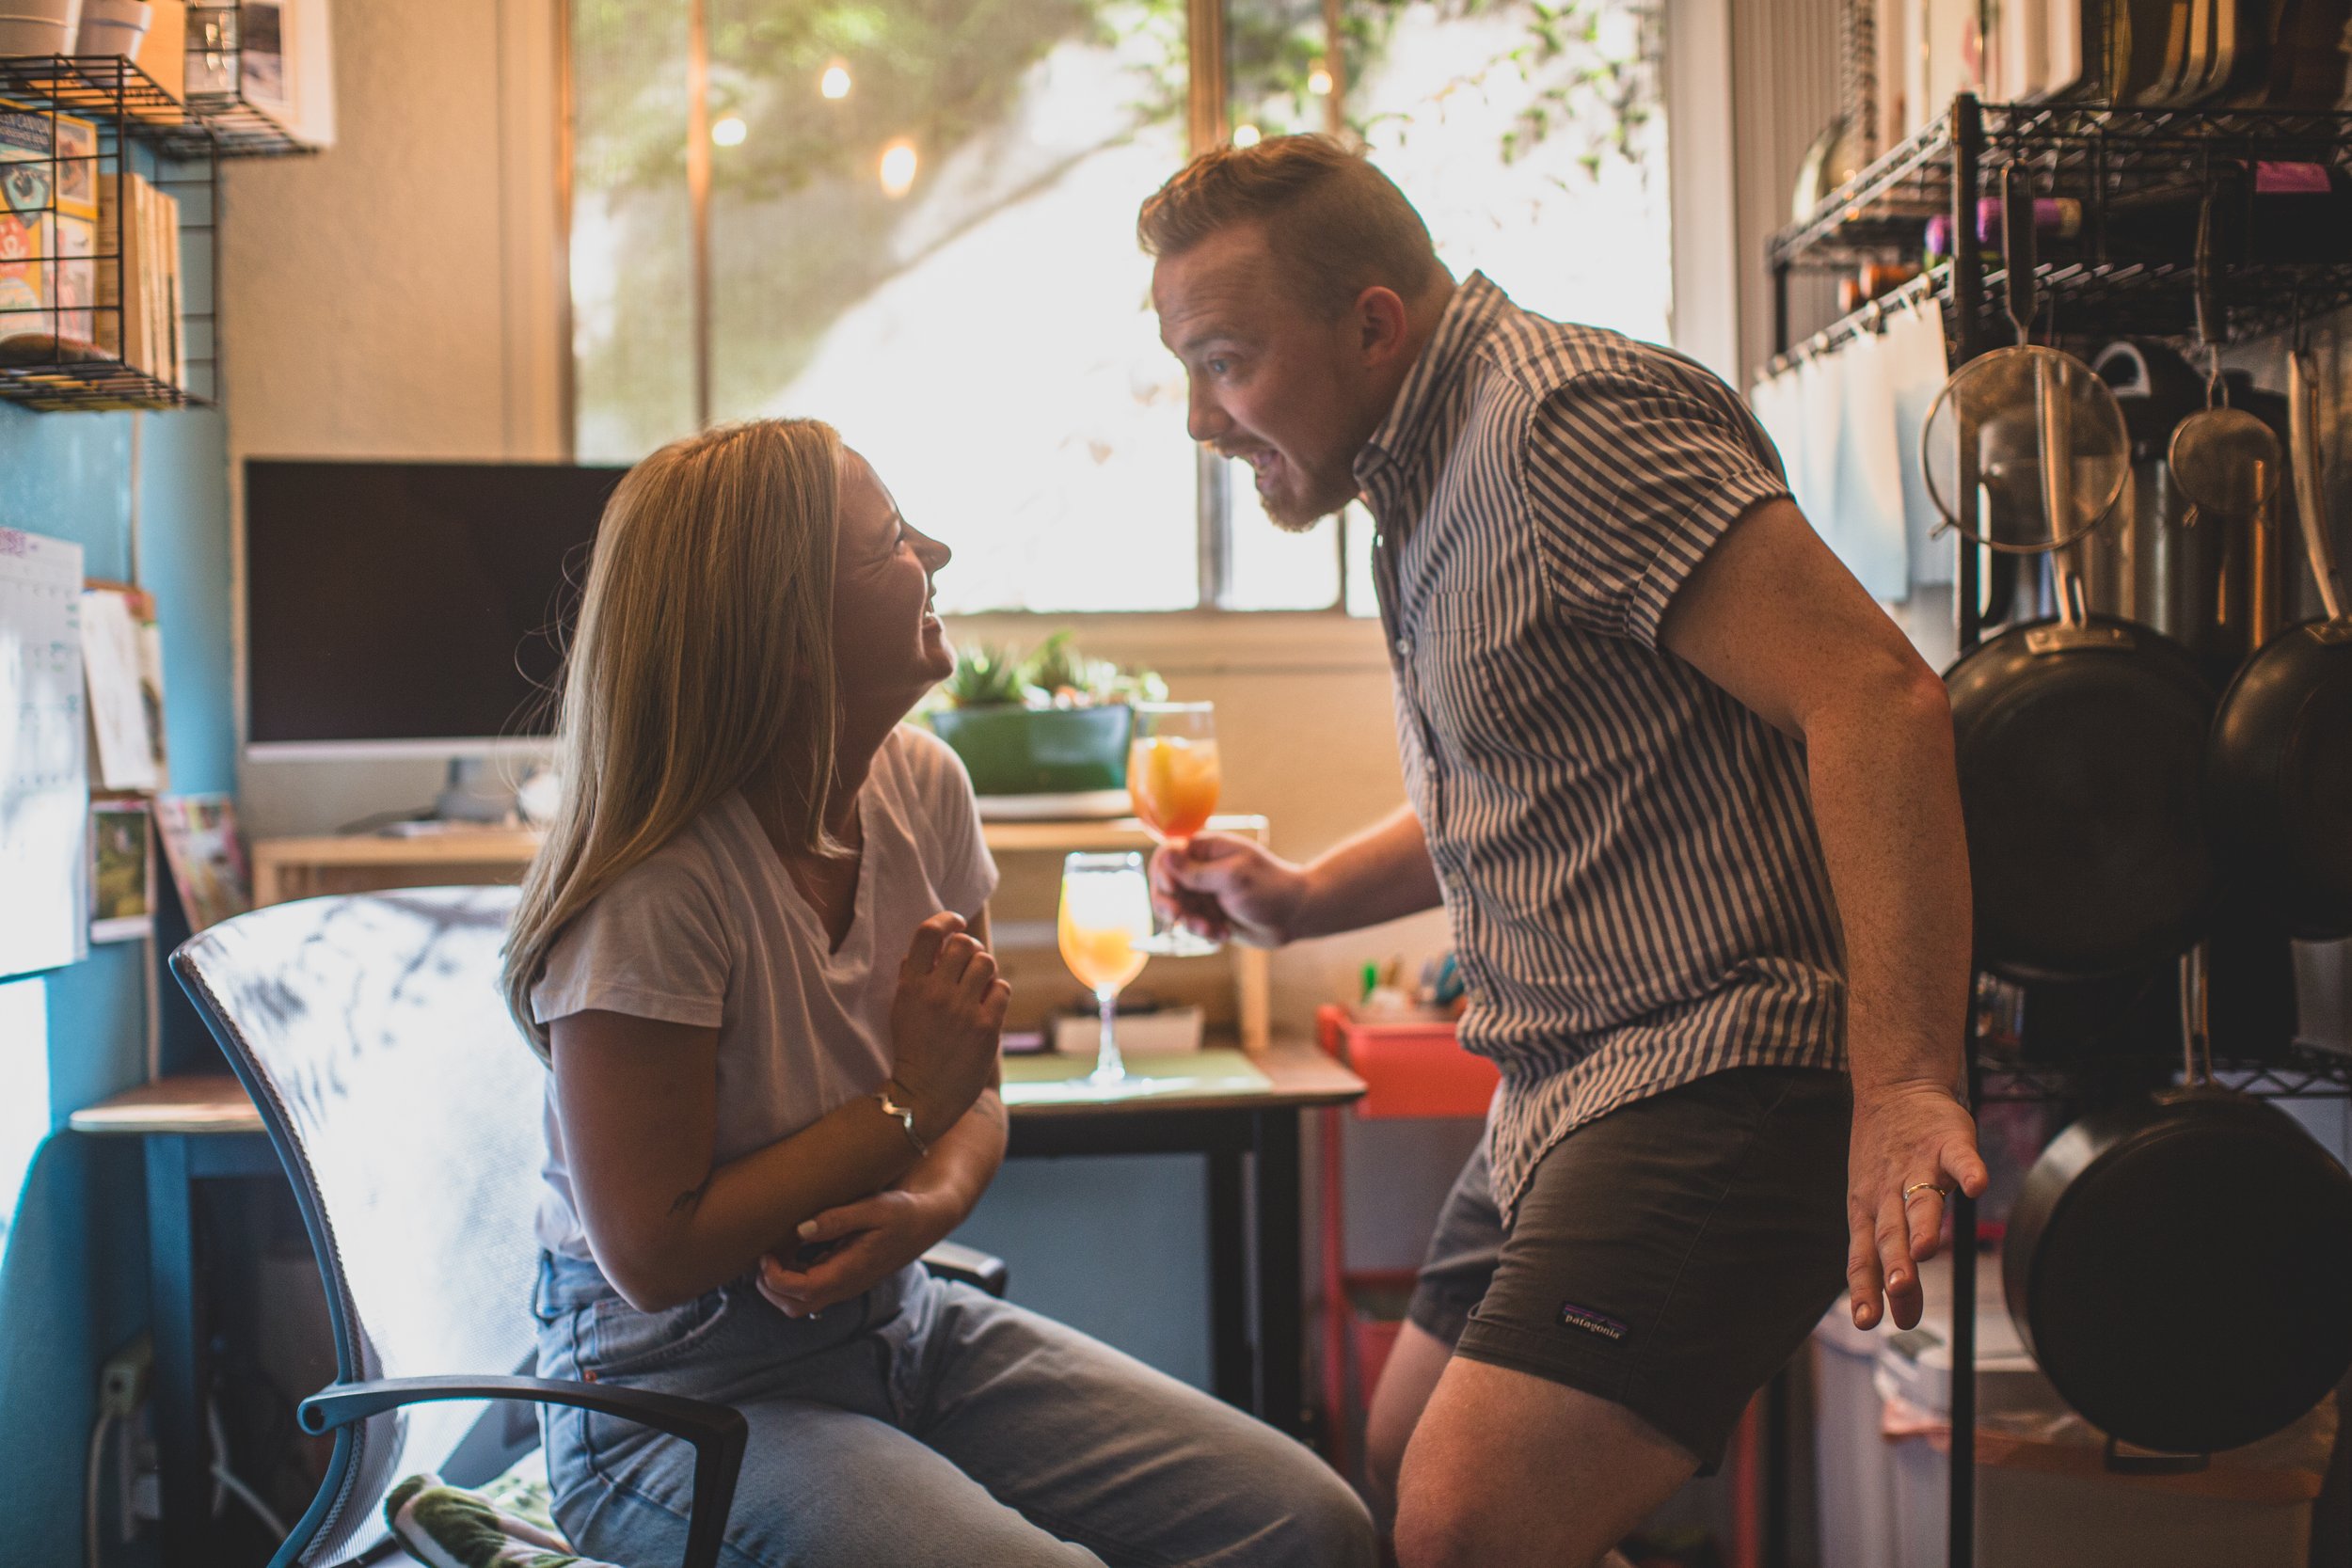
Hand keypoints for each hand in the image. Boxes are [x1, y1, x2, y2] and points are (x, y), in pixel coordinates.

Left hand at [756, 1188, 955, 1317]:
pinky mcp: (843, 1280)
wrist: (925, 1223)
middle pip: (794, 1307)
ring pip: (800, 1304)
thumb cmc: (900, 1213)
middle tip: (765, 1255)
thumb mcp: (873, 1207)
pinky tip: (794, 1251)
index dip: (775, 1277)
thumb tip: (800, 1230)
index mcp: (849, 1272)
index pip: (801, 1291)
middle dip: (770, 1287)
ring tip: (777, 1252)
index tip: (767, 1253)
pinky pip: (810, 1291)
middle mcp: (844, 1287)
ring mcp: (844, 1287)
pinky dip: (792, 1279)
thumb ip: (837, 1219)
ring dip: (780, 1285)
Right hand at [888, 912, 1009, 1139]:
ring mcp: (963, 1009)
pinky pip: (1002, 988)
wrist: (923, 1094)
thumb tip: (932, 946)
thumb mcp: (901, 1008)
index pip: (929, 933)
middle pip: (964, 943)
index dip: (946, 919)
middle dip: (969, 947)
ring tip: (978, 984)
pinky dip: (997, 991)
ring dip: (985, 969)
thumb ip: (913, 976)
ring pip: (987, 962)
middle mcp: (936, 992)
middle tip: (968, 961)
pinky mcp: (986, 1026)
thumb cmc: (912, 1049)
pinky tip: (987, 1003)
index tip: (955, 922)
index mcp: (911, 986)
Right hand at [1148, 834, 1308, 947]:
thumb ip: (1197, 871)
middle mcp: (1201, 869)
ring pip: (1176, 909)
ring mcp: (1204, 893)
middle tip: (1180, 917)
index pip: (1167, 854)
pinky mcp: (1209, 915)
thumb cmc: (1270, 888)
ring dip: (1190, 923)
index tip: (1173, 889)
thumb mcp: (1233, 878)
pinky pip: (1191, 926)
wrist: (1294, 915)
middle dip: (1169, 904)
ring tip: (1211, 930)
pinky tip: (1223, 934)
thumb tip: (1165, 854)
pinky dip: (1204, 932)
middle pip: (1164, 884)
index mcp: (1206, 850)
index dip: (1163, 872)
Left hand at [1847, 1079, 1989, 1331]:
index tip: (1866, 1322)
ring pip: (1919, 1198)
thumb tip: (1898, 1319)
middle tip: (1898, 1290)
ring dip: (1923, 1224)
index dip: (1864, 1287)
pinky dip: (1969, 1170)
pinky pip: (1960, 1158)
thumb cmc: (1884, 1162)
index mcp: (1868, 1212)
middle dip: (1894, 1263)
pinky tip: (1978, 1188)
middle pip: (1891, 1232)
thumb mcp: (1875, 1209)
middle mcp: (1889, 1192)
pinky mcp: (1948, 1142)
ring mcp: (1919, 1166)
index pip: (1863, 1255)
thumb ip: (1887, 1262)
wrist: (1895, 1091)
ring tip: (1925, 1249)